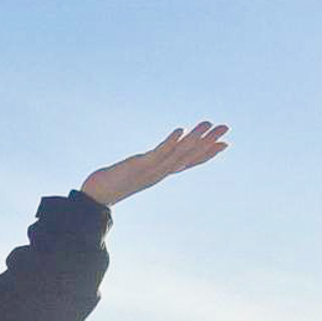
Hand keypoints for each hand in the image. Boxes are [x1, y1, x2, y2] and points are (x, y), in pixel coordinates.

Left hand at [79, 121, 229, 206]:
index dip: (207, 154)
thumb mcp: (135, 173)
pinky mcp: (139, 166)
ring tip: (207, 124)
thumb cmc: (112, 184)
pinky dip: (170, 142)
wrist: (95, 196)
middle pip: (189, 156)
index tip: (225, 143)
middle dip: (208, 142)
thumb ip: (147, 167)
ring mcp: (151, 170)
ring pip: (178, 153)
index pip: (189, 163)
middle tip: (226, 128)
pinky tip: (180, 130)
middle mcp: (160, 173)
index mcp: (161, 174)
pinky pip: (158, 153)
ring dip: (194, 138)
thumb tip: (151, 162)